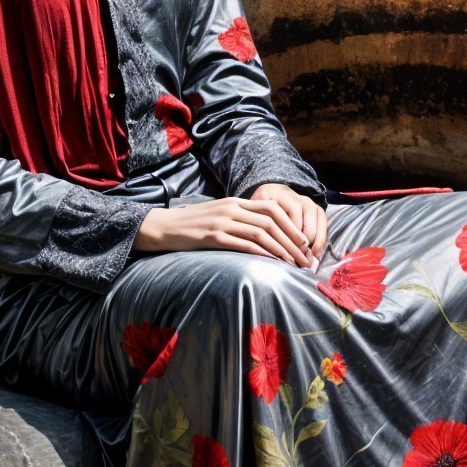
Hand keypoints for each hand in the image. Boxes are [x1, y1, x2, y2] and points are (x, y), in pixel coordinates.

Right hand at [134, 189, 324, 268]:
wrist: (161, 227)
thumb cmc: (190, 226)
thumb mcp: (217, 216)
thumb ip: (238, 220)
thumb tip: (262, 235)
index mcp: (235, 202)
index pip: (272, 209)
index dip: (292, 225)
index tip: (304, 242)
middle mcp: (231, 209)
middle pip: (272, 222)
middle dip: (293, 241)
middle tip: (305, 258)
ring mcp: (222, 222)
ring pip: (262, 234)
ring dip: (282, 250)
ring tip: (294, 264)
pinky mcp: (213, 237)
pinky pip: (244, 245)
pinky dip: (262, 254)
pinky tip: (273, 263)